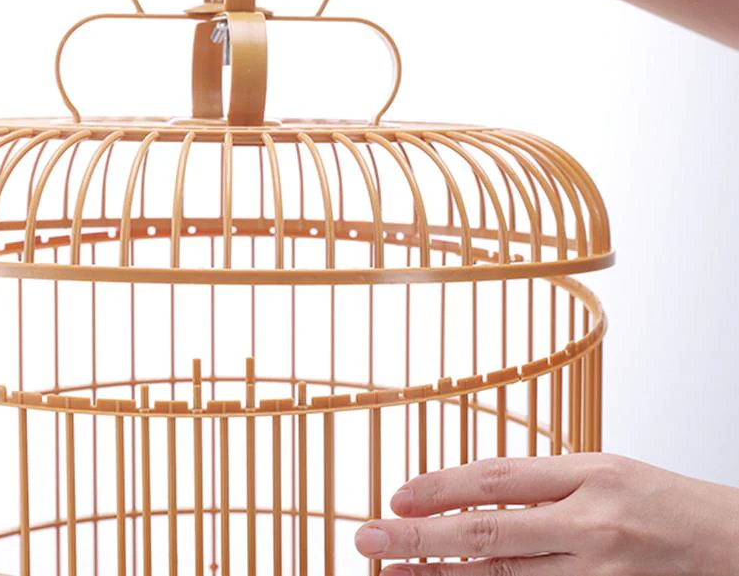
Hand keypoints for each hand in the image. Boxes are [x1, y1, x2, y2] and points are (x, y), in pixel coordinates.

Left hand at [353, 453, 738, 574]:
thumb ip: (542, 482)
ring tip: (393, 574)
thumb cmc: (668, 504)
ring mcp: (601, 574)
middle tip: (368, 535)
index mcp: (587, 475)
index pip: (495, 479)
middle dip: (421, 536)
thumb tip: (472, 490)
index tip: (395, 496)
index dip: (439, 487)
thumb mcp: (604, 471)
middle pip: (489, 532)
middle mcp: (590, 524)